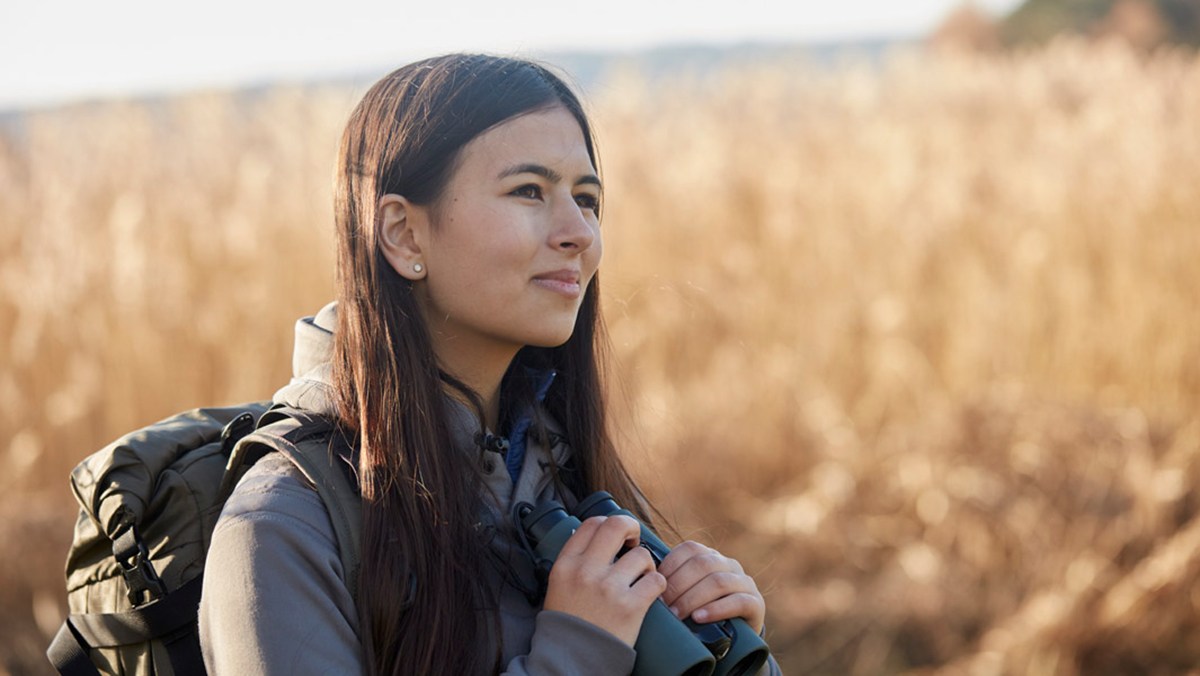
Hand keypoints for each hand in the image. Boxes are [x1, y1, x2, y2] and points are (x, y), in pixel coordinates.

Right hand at [542, 515, 667, 645]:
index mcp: (566, 565)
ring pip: (641, 555)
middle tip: (634, 543)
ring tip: (640, 579)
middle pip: (617, 525)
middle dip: (632, 528)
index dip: (608, 524)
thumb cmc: (568, 624)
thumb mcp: (559, 585)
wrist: (572, 662)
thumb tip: (597, 537)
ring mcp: (608, 588)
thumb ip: (575, 561)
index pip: (591, 524)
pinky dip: (657, 586)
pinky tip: (649, 594)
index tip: (616, 537)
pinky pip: (656, 580)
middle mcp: (586, 571)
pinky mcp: (630, 607)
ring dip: (646, 565)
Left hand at [658, 541, 765, 634]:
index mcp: (710, 556)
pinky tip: (699, 618)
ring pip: (718, 582)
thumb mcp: (686, 593)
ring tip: (677, 615)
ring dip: (693, 598)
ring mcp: (744, 582)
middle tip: (663, 605)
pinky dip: (716, 609)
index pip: (689, 549)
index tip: (654, 586)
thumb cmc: (700, 612)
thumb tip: (643, 579)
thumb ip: (672, 583)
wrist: (732, 638)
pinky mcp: (756, 603)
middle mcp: (729, 564)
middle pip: (702, 564)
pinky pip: (738, 601)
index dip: (670, 566)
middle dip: (678, 585)